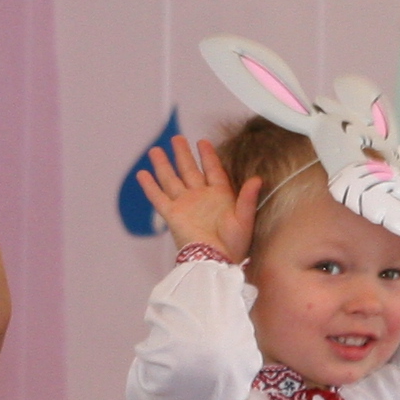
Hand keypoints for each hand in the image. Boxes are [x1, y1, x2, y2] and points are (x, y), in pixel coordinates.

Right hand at [137, 135, 259, 260]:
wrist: (216, 261)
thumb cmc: (234, 244)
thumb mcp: (245, 219)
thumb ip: (248, 198)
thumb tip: (257, 179)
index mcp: (219, 196)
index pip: (212, 170)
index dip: (208, 155)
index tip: (202, 141)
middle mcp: (200, 197)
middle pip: (188, 170)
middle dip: (182, 154)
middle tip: (177, 138)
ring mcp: (185, 205)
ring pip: (171, 179)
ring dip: (163, 165)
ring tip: (154, 150)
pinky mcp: (173, 216)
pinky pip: (159, 197)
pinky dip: (150, 186)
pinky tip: (142, 174)